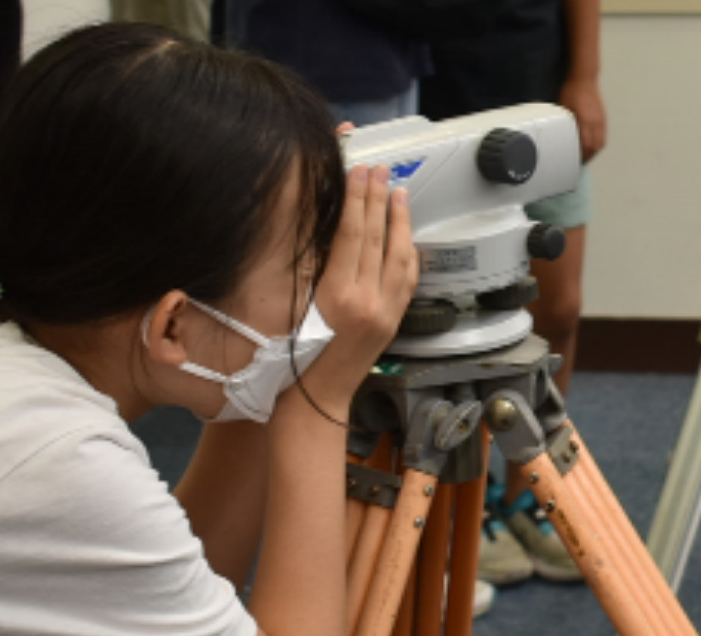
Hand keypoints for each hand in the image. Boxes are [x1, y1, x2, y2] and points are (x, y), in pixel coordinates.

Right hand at [300, 165, 417, 413]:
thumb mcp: (294, 307)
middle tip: (380, 170)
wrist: (314, 399)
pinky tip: (405, 236)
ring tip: (397, 193)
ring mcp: (385, 312)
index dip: (357, 198)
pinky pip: (407, 280)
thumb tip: (329, 227)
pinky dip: (408, 253)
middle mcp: (367, 301)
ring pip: (400, 256)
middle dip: (379, 199)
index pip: (352, 233)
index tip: (359, 171)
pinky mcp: (392, 322)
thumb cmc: (292, 358)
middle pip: (377, 238)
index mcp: (338, 295)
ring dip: (399, 221)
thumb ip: (314, 268)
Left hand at [559, 78, 606, 163]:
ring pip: (601, 142)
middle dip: (589, 157)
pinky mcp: (603, 117)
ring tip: (586, 155)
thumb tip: (562, 138)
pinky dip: (598, 142)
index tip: (575, 161)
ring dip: (594, 151)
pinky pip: (603, 134)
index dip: (581, 156)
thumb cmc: (571, 92)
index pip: (585, 145)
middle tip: (580, 162)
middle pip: (595, 147)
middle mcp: (595, 122)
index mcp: (585, 121)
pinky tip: (592, 144)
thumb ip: (565, 125)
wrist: (584, 78)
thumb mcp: (564, 110)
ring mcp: (600, 119)